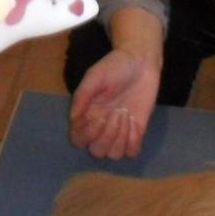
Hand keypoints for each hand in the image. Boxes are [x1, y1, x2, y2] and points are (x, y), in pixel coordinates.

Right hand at [69, 22, 162, 159]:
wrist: (141, 61)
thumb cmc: (115, 66)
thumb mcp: (95, 76)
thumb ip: (82, 96)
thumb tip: (73, 118)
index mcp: (87, 115)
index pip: (78, 139)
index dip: (87, 134)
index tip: (100, 116)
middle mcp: (102, 127)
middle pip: (96, 151)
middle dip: (107, 136)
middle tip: (117, 112)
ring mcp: (120, 131)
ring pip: (114, 155)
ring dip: (120, 139)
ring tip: (126, 115)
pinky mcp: (137, 131)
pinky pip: (132, 151)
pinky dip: (133, 142)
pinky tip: (135, 123)